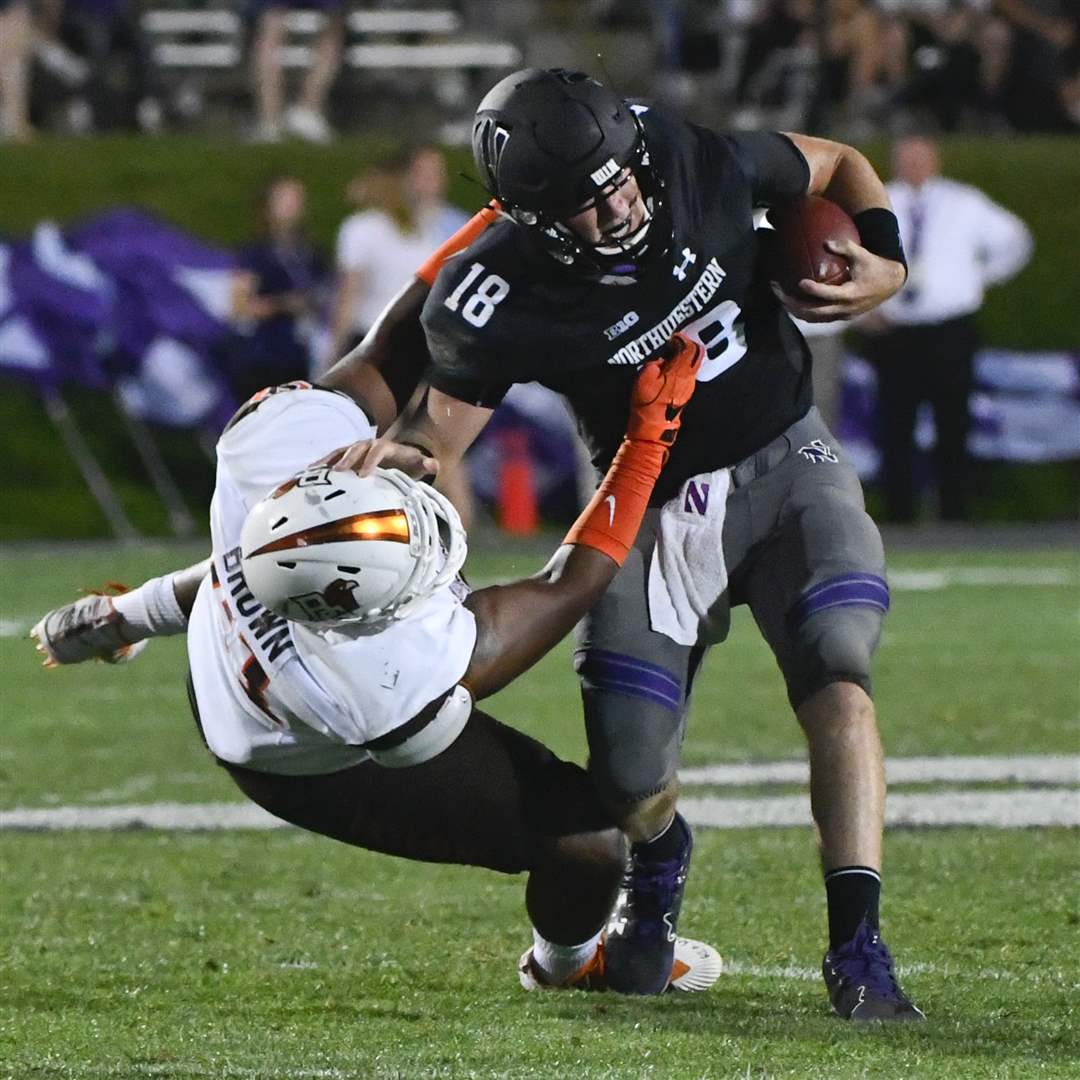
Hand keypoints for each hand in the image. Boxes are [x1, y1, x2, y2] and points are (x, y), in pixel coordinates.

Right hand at [311, 438, 438, 478]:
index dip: (371, 461)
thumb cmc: (410, 464)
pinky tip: (308, 473)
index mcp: (387, 447)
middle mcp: (370, 444)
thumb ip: (427, 464)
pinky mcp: (348, 456)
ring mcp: (357, 449)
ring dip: (329, 460)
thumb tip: (433, 463)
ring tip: (314, 471)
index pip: (379, 450)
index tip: (364, 475)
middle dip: (347, 459)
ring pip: (341, 451)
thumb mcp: (420, 464)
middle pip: (357, 448)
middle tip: (338, 472)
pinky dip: (322, 464)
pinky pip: (333, 458)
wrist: (402, 457)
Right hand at [626, 333, 702, 446]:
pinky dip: (683, 368)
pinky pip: (689, 375)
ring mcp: (690, 387)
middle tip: (676, 343)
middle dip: (687, 346)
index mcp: (680, 370)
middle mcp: (689, 378)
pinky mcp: (687, 394)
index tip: (674, 337)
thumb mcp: (645, 375)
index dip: (681, 339)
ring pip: (693, 365)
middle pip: (696, 355)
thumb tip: (661, 359)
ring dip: (685, 358)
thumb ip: (656, 362)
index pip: (689, 347)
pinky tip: (672, 370)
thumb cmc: (647, 402)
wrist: (652, 427)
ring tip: (673, 355)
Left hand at [771, 238, 905, 322]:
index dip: (814, 290)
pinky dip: (805, 312)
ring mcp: (842, 316)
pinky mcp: (841, 317)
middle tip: (778, 292)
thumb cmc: (875, 265)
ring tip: (781, 298)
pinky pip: (819, 318)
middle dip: (794, 304)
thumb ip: (845, 247)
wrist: (890, 284)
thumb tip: (825, 242)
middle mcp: (846, 309)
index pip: (829, 295)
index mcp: (851, 294)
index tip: (799, 282)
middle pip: (814, 312)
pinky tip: (792, 302)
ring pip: (814, 318)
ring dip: (795, 310)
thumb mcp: (862, 254)